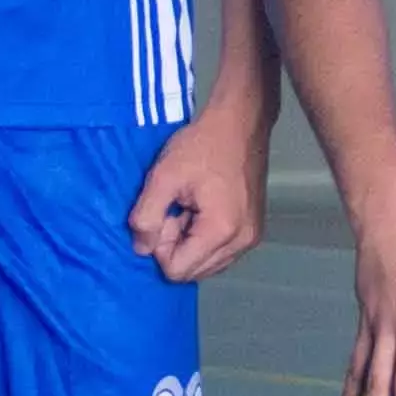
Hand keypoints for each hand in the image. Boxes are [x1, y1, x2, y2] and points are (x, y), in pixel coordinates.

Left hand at [127, 85, 270, 282]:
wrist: (241, 122)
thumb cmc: (202, 145)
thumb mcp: (163, 177)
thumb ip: (146, 217)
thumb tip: (141, 249)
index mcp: (220, 231)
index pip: (177, 271)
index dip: (160, 246)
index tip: (167, 213)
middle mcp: (241, 243)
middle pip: (193, 272)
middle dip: (176, 247)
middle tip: (177, 209)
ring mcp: (251, 238)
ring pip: (206, 266)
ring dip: (190, 244)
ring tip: (190, 208)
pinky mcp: (254, 231)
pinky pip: (221, 254)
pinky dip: (205, 240)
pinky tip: (203, 210)